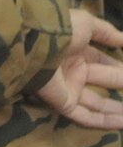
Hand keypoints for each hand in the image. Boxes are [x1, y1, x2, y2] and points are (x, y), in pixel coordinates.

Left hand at [36, 9, 122, 128]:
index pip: (104, 60)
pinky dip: (107, 121)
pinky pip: (88, 116)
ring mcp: (69, 88)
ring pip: (99, 103)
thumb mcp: (86, 25)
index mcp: (76, 50)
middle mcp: (73, 70)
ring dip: (119, 109)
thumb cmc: (61, 31)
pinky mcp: (63, 104)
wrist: (34, 45)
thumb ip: (106, 32)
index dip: (121, 67)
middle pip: (105, 81)